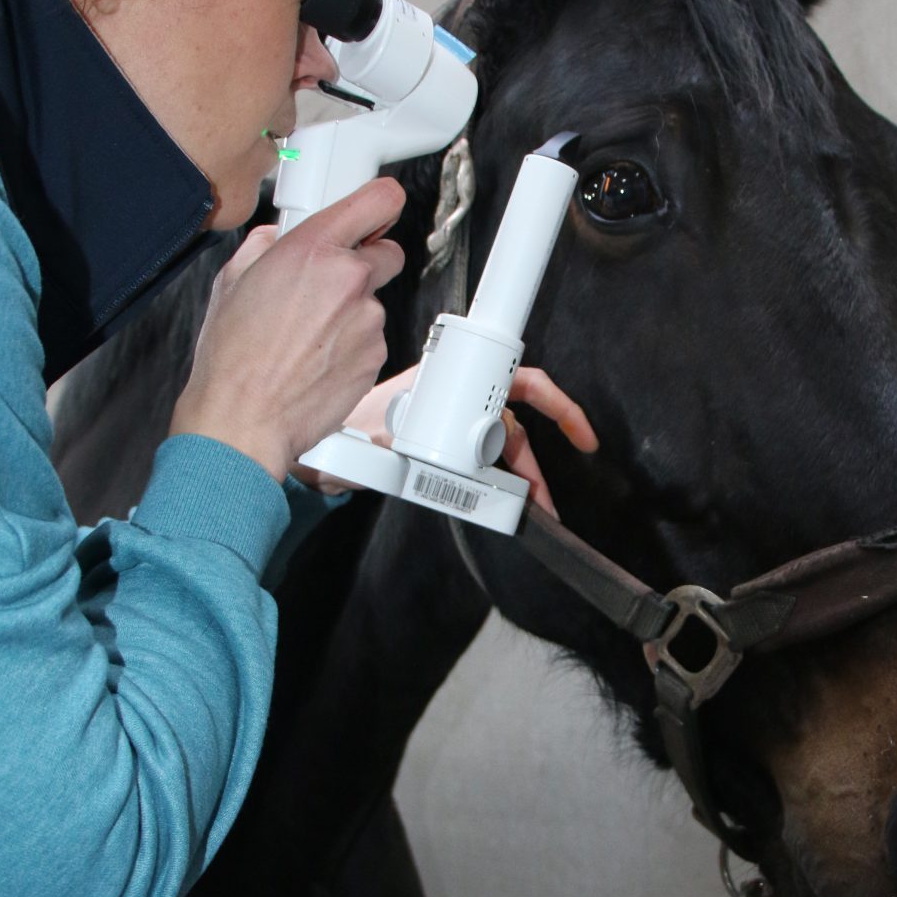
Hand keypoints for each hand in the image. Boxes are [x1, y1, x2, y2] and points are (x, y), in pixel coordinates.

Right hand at [170, 180, 405, 479]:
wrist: (244, 418)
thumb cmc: (233, 358)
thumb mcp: (232, 281)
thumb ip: (264, 247)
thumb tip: (275, 240)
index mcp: (313, 249)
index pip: (379, 201)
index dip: (380, 205)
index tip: (377, 211)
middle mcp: (348, 279)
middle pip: (387, 252)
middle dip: (364, 263)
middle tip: (329, 284)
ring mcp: (367, 320)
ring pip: (374, 302)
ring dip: (351, 312)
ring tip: (306, 336)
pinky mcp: (375, 356)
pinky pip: (371, 339)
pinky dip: (351, 345)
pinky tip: (315, 358)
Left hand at [295, 365, 597, 514]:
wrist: (316, 455)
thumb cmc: (343, 431)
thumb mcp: (383, 433)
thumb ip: (415, 444)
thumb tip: (442, 461)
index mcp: (449, 385)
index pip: (516, 384)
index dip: (554, 405)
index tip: (579, 434)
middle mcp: (453, 405)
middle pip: (514, 426)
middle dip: (538, 461)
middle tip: (550, 498)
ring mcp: (448, 431)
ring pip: (499, 452)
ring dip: (519, 481)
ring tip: (531, 511)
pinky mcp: (441, 456)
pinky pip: (479, 471)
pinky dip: (495, 489)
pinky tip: (503, 509)